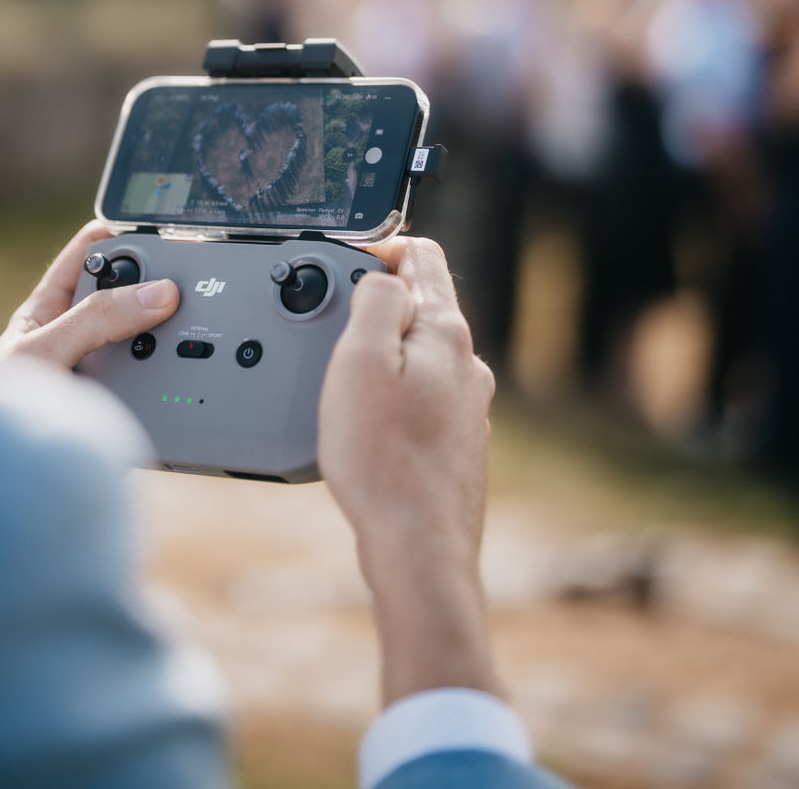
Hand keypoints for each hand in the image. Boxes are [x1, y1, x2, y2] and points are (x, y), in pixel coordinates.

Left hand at [0, 221, 179, 374]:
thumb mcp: (41, 353)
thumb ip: (95, 320)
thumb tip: (156, 294)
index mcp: (48, 309)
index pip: (90, 254)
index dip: (121, 236)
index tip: (161, 231)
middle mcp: (76, 337)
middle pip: (127, 295)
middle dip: (154, 288)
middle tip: (186, 285)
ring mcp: (98, 373)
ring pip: (143, 341)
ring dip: (165, 339)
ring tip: (191, 331)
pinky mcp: (117, 408)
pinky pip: (152, 384)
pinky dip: (170, 379)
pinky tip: (183, 376)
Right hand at [319, 235, 499, 705]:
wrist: (419, 551)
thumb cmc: (385, 462)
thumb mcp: (362, 360)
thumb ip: (377, 302)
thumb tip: (384, 274)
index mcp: (447, 333)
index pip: (423, 255)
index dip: (379, 247)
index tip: (342, 266)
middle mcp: (466, 365)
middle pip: (420, 306)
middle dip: (374, 306)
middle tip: (330, 330)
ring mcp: (467, 407)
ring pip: (420, 356)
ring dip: (382, 355)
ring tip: (341, 381)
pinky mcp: (457, 444)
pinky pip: (420, 398)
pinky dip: (392, 398)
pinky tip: (366, 426)